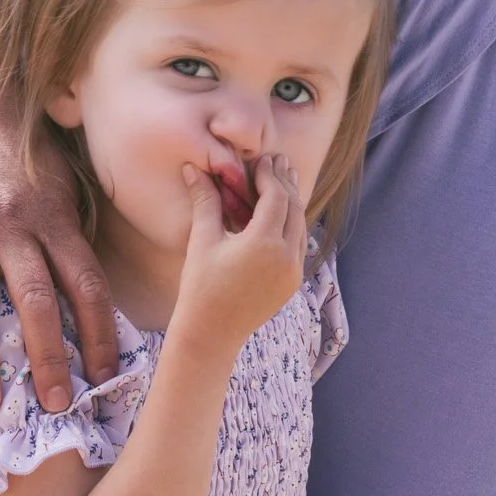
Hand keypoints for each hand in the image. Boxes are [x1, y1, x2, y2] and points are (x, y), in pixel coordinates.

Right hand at [0, 99, 120, 407]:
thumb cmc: (20, 151)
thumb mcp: (62, 181)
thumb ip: (74, 236)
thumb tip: (99, 302)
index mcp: (53, 216)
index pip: (85, 283)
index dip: (100, 332)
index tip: (107, 376)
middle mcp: (11, 224)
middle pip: (34, 299)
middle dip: (47, 357)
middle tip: (56, 406)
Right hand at [174, 155, 307, 358]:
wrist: (211, 334)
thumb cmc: (201, 288)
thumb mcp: (202, 241)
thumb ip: (206, 201)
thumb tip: (195, 167)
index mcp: (265, 244)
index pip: (276, 197)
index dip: (270, 175)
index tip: (261, 160)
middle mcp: (286, 257)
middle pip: (294, 208)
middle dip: (285, 183)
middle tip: (278, 160)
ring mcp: (293, 272)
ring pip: (300, 226)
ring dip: (292, 202)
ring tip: (284, 180)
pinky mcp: (291, 283)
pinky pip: (298, 245)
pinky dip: (292, 224)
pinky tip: (282, 214)